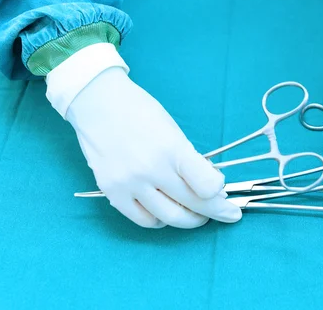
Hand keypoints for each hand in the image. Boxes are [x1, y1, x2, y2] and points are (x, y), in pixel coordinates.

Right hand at [64, 67, 241, 227]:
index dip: (219, 193)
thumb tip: (206, 186)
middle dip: (215, 212)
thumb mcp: (172, 130)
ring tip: (195, 214)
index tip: (222, 191)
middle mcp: (152, 170)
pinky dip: (159, 220)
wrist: (98, 103)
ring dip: (189, 219)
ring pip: (169, 218)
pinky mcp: (113, 192)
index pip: (207, 187)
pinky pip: (143, 220)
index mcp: (172, 149)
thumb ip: (188, 160)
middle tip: (224, 213)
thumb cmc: (139, 111)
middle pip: (193, 205)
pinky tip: (165, 212)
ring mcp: (130, 184)